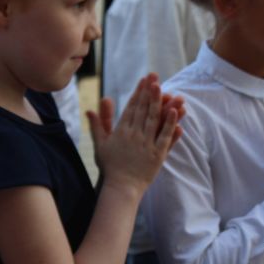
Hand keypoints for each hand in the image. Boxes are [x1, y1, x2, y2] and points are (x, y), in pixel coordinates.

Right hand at [88, 73, 183, 197]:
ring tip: (164, 88)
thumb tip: (89, 109)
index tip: (143, 80)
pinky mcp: (157, 155)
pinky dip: (170, 124)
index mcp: (121, 131)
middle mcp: (134, 135)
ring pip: (153, 119)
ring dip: (158, 102)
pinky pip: (164, 137)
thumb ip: (97, 125)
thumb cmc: (110, 167)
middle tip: (154, 76)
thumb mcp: (100, 145)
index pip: (131, 107)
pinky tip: (175, 112)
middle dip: (148, 91)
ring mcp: (146, 144)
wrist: (121, 188)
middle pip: (142, 109)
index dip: (138, 92)